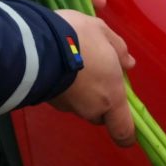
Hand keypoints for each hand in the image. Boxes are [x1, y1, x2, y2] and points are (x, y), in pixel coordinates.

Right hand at [50, 10, 135, 147]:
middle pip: (100, 114)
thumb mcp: (102, 31)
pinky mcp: (49, 101)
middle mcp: (90, 109)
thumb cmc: (79, 39)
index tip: (127, 124)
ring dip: (81, 90)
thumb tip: (129, 64)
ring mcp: (68, 106)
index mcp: (111, 97)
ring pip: (81, 104)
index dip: (127, 134)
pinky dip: (65, 85)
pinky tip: (60, 65)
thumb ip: (119, 49)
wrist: (37, 45)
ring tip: (74, 61)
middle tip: (98, 73)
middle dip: (101, 99)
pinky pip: (64, 96)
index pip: (123, 132)